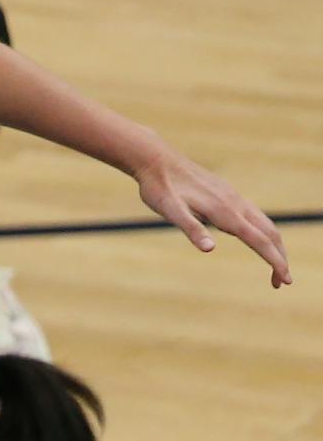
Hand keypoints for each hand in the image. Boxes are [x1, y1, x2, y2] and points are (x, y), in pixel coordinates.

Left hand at [134, 144, 291, 286]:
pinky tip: (255, 236)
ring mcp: (232, 195)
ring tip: (274, 264)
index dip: (275, 262)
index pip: (260, 241)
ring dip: (274, 244)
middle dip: (280, 257)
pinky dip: (263, 230)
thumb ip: (191, 229)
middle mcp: (234, 203)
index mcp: (225, 212)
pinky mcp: (226, 191)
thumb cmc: (160, 187)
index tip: (286, 281)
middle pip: (270, 233)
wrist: (155, 158)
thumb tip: (209, 249)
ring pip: (264, 222)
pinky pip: (254, 213)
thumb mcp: (170, 210)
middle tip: (282, 282)